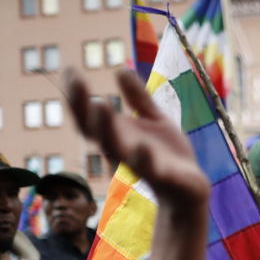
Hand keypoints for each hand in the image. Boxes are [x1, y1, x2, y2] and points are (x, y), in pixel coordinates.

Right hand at [64, 68, 210, 259]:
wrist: (190, 189)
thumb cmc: (167, 155)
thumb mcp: (154, 121)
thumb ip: (138, 99)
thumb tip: (120, 69)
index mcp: (119, 137)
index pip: (90, 117)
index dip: (78, 96)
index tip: (69, 69)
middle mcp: (124, 151)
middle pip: (96, 131)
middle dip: (84, 109)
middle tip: (77, 83)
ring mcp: (142, 165)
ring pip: (118, 149)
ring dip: (107, 129)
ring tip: (100, 105)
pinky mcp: (164, 178)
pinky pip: (151, 170)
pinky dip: (145, 159)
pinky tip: (142, 146)